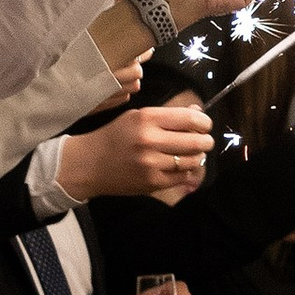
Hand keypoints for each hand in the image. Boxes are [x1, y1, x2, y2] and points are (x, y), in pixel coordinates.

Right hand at [55, 101, 211, 204]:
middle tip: (205, 141)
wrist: (89, 164)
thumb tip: (198, 112)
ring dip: (197, 157)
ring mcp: (151, 163)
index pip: (190, 118)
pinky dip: (186, 171)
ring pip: (192, 160)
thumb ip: (167, 115)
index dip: (204, 122)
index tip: (205, 125)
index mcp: (147, 119)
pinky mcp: (152, 182)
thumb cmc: (115, 137)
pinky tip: (180, 166)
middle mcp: (150, 140)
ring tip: (193, 153)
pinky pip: (182, 176)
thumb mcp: (137, 117)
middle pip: (197, 141)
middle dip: (206, 141)